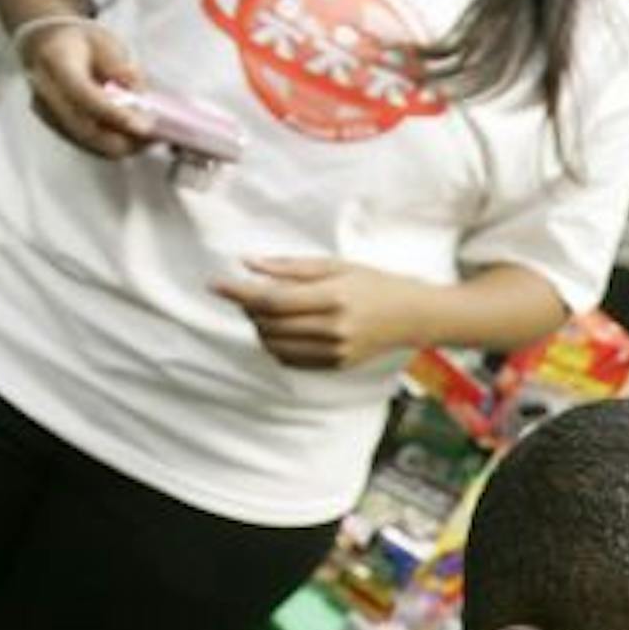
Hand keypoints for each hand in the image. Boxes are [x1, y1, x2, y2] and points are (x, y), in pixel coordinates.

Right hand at [17, 20, 151, 158]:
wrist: (48, 48)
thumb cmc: (81, 43)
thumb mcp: (104, 41)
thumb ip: (118, 64)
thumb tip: (136, 89)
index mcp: (54, 60)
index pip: (83, 94)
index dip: (115, 114)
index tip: (145, 127)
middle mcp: (45, 90)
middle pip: (86, 129)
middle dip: (126, 138)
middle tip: (157, 135)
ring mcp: (48, 113)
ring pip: (92, 143)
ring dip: (124, 144)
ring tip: (150, 135)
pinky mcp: (57, 128)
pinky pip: (91, 145)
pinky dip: (115, 144)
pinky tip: (134, 135)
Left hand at [213, 257, 430, 369]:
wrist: (412, 316)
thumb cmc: (373, 284)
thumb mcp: (335, 265)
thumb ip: (290, 267)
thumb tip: (248, 264)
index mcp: (333, 298)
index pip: (272, 300)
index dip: (239, 293)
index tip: (216, 284)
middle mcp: (334, 329)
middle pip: (270, 324)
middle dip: (249, 308)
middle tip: (246, 293)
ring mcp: (336, 352)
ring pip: (276, 346)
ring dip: (260, 328)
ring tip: (266, 312)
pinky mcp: (336, 365)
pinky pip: (291, 360)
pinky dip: (276, 345)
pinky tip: (281, 330)